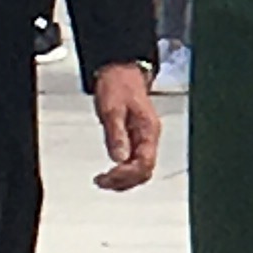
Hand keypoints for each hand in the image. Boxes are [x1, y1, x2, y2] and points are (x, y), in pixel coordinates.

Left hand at [90, 63, 159, 190]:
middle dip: (124, 181)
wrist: (120, 71)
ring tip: (103, 180)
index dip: (125, 174)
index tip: (106, 175)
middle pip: (145, 171)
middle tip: (102, 181)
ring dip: (123, 180)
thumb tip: (119, 159)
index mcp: (149, 130)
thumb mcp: (113, 110)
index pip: (144, 163)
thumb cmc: (118, 86)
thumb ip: (116, 135)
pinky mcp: (136, 139)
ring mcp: (144, 139)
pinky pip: (134, 163)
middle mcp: (150, 137)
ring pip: (140, 170)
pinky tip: (110, 172)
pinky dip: (123, 172)